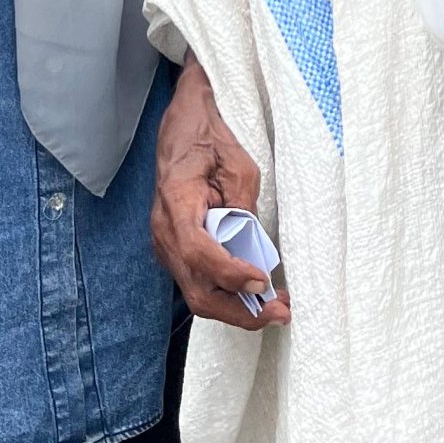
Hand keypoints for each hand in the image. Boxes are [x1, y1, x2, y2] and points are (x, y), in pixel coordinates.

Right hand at [151, 55, 289, 330]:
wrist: (182, 130)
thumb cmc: (209, 142)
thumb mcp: (238, 167)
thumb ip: (244, 209)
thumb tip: (254, 251)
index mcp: (176, 204)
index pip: (198, 252)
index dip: (230, 274)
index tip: (262, 280)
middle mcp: (164, 233)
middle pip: (197, 291)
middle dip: (239, 311)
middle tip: (279, 312)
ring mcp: (166, 246)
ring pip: (198, 295)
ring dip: (237, 309)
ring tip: (276, 307)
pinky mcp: (176, 253)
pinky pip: (199, 283)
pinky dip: (228, 295)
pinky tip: (255, 293)